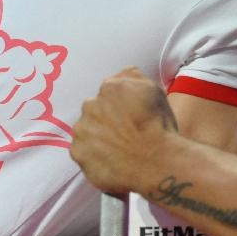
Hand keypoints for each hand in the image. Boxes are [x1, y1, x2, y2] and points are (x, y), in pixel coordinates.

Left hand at [70, 67, 176, 193]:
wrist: (156, 161)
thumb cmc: (159, 125)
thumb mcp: (154, 90)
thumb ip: (133, 76)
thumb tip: (121, 74)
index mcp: (110, 86)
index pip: (109, 92)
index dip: (120, 105)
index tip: (130, 116)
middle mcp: (90, 105)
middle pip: (94, 110)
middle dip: (106, 119)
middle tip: (124, 133)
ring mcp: (81, 130)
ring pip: (86, 130)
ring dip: (97, 136)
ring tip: (118, 149)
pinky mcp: (77, 153)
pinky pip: (83, 152)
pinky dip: (94, 155)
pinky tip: (111, 160)